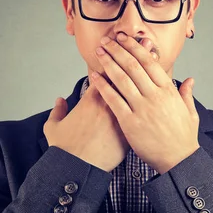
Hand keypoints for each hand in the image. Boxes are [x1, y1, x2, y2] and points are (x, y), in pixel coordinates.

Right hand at [43, 38, 154, 171]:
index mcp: (91, 101)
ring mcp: (121, 118)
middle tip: (147, 42)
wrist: (77, 170)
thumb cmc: (65, 149)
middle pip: (128, 76)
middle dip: (138, 57)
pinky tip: (159, 91)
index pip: (106, 74)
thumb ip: (57, 112)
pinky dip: (151, 100)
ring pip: (140, 92)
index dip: (115, 59)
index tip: (121, 46)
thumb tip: (59, 100)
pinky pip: (143, 113)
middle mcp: (109, 105)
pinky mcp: (129, 131)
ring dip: (149, 74)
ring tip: (157, 59)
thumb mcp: (54, 128)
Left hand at [91, 33, 199, 173]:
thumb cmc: (183, 138)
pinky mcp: (130, 122)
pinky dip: (103, 86)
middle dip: (118, 50)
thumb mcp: (190, 113)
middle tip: (107, 40)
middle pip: (133, 66)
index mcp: (168, 91)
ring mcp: (142, 108)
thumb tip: (189, 80)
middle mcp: (155, 96)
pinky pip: (113, 100)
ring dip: (109, 63)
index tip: (125, 39)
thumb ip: (186, 94)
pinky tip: (95, 77)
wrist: (178, 161)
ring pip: (122, 79)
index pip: (149, 62)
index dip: (135, 48)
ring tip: (99, 52)